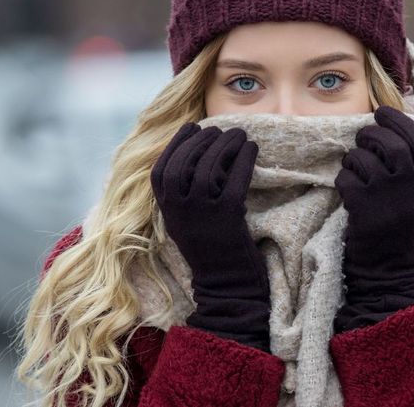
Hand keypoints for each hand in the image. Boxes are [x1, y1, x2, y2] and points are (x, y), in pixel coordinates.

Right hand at [150, 121, 271, 351]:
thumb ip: (182, 195)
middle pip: (185, 162)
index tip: (192, 128)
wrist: (226, 286)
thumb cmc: (210, 250)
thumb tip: (193, 155)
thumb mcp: (186, 222)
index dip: (175, 145)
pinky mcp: (228, 218)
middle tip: (219, 129)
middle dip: (202, 140)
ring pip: (209, 167)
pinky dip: (244, 159)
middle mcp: (180, 211)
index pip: (161, 169)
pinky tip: (252, 149)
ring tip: (239, 134)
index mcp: (167, 212)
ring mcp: (203, 214)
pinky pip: (235, 179)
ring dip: (225, 144)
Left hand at [333, 106, 413, 331]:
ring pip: (364, 159)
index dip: (400, 121)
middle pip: (390, 144)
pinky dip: (342, 180)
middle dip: (371, 135)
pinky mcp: (363, 209)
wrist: (388, 272)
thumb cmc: (398, 233)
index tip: (383, 112)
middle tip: (362, 138)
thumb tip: (394, 134)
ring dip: (353, 159)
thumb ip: (412, 171)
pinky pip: (346, 179)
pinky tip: (346, 190)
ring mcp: (386, 198)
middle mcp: (410, 188)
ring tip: (353, 168)